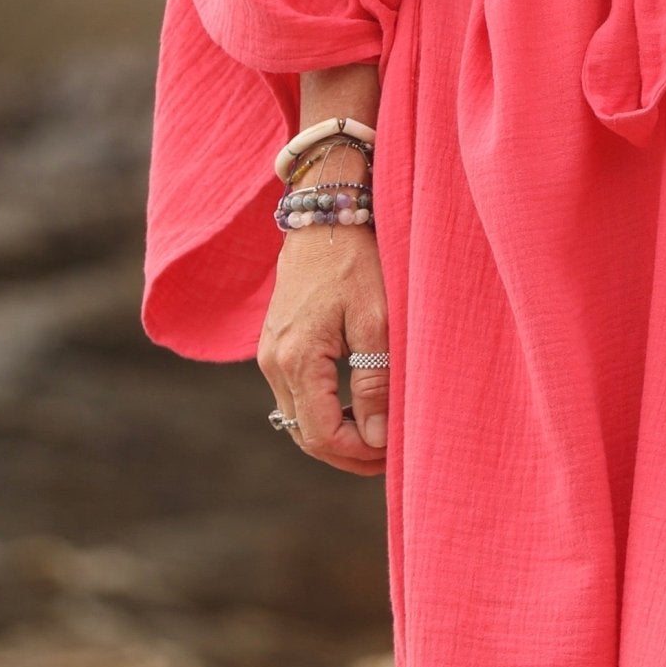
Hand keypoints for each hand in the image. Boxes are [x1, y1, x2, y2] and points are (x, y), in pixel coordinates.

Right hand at [258, 64, 388, 478]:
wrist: (326, 210)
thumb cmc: (358, 258)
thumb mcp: (377, 317)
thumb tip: (377, 437)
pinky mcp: (277, 341)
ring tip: (381, 435)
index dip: (359, 456)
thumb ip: (375, 380)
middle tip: (392, 456)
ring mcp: (270, 352)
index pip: (322, 436)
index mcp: (297, 359)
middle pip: (306, 434)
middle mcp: (274, 361)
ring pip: (299, 417)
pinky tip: (359, 407)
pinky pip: (298, 393)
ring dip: (337, 434)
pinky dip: (325, 410)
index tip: (395, 456)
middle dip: (348, 453)